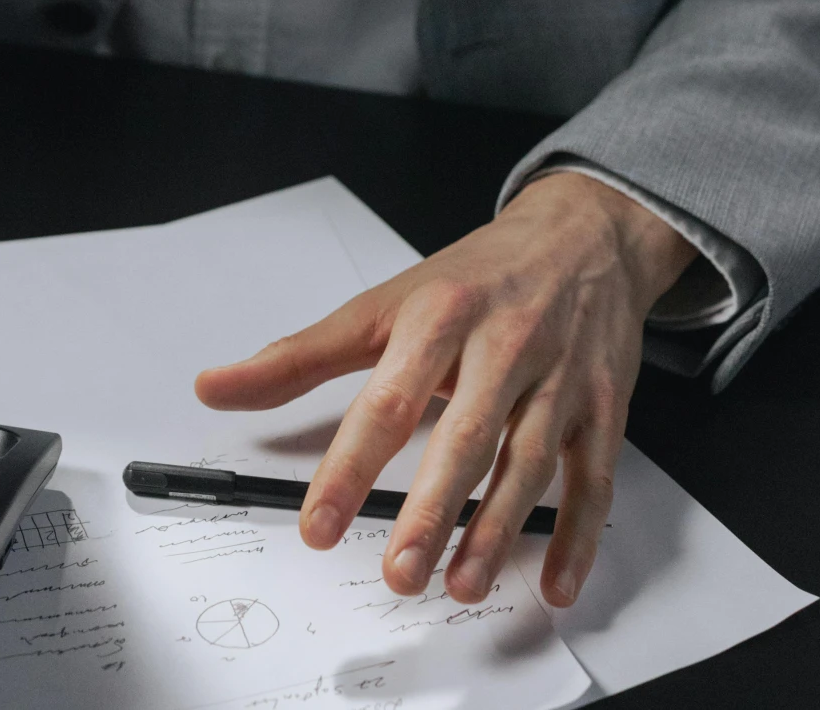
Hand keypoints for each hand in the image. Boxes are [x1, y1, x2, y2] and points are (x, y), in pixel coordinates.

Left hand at [196, 172, 695, 609]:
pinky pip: (593, 478)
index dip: (350, 465)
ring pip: (530, 461)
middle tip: (399, 572)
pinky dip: (579, 537)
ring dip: (496, 530)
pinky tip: (555, 585)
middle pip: (466, 434)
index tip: (318, 525)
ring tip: (458, 583)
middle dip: (432, 508)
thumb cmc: (475, 276)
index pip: (388, 397)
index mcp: (440, 314)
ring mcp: (559, 375)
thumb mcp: (386, 302)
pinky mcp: (603, 405)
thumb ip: (302, 355)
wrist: (581, 234)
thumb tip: (215, 387)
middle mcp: (504, 342)